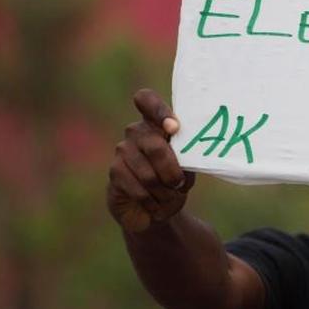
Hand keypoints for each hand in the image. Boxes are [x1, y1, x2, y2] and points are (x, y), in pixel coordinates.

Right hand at [107, 89, 194, 232]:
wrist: (155, 208)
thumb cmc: (175, 181)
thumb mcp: (187, 166)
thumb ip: (187, 154)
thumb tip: (193, 148)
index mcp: (156, 123)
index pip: (146, 100)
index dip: (159, 111)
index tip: (174, 128)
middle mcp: (136, 131)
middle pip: (155, 146)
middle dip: (172, 171)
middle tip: (179, 184)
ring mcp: (122, 150)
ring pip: (148, 174)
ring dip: (164, 192)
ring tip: (168, 196)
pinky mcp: (114, 171)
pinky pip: (138, 189)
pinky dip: (153, 201)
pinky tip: (155, 204)